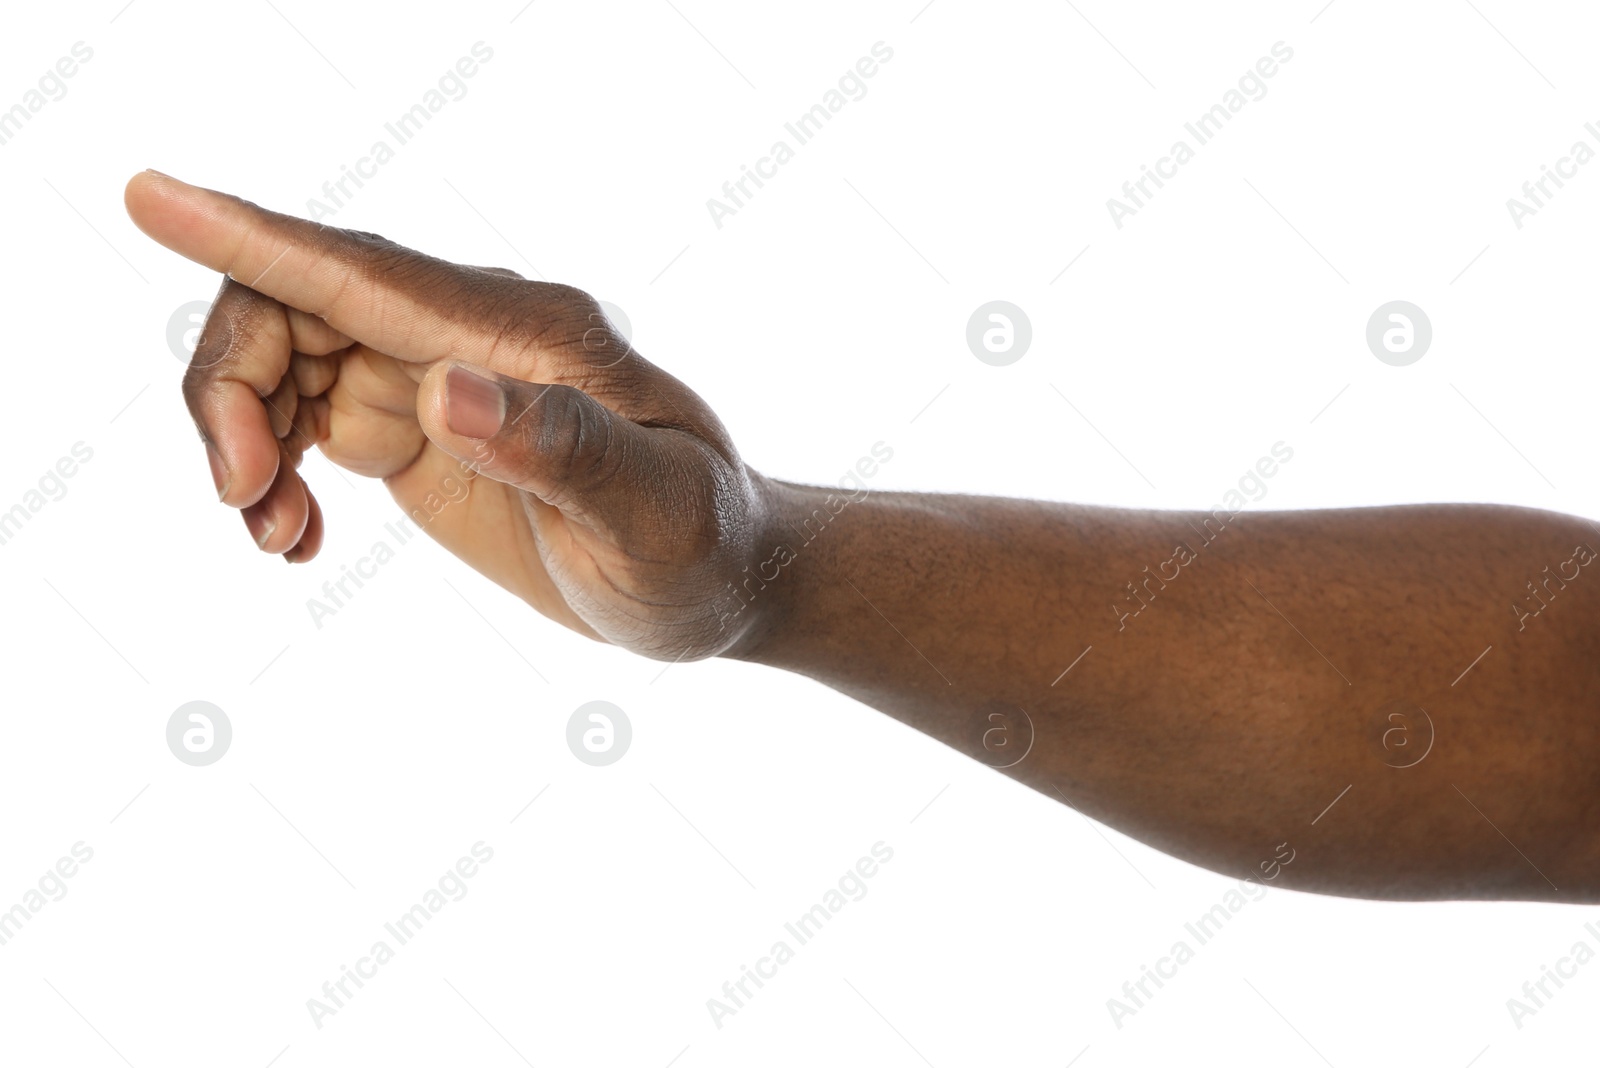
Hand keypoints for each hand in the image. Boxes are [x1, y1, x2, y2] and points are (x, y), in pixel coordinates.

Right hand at [125, 170, 773, 660]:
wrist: (712, 582)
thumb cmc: (698, 550)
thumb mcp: (653, 514)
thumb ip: (561, 448)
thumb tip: (444, 390)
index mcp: (530, 334)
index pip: (365, 274)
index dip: (251, 239)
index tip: (149, 198)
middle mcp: (473, 333)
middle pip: (294, 306)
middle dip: (235, 391)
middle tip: (250, 501)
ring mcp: (439, 373)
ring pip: (283, 358)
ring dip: (245, 442)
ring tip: (280, 538)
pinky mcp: (421, 424)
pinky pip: (303, 414)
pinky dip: (271, 471)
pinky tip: (297, 539)